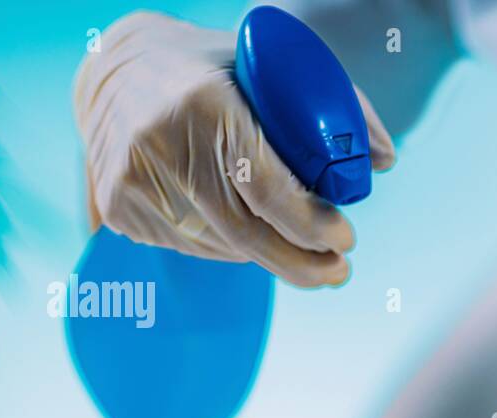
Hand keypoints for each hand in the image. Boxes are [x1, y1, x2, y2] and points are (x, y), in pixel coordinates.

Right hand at [74, 11, 394, 287]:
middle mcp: (160, 142)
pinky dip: (227, 246)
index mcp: (202, 104)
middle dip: (302, 262)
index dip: (311, 225)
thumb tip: (383, 159)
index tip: (346, 240)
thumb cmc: (212, 69)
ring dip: (268, 254)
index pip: (266, 188)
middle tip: (338, 271)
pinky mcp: (119, 205)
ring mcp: (133, 178)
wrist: (113, 69)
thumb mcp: (271, 67)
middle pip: (245, 233)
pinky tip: (241, 228)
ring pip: (222, 246)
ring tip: (295, 245)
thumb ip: (336, 105)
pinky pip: (191, 247)